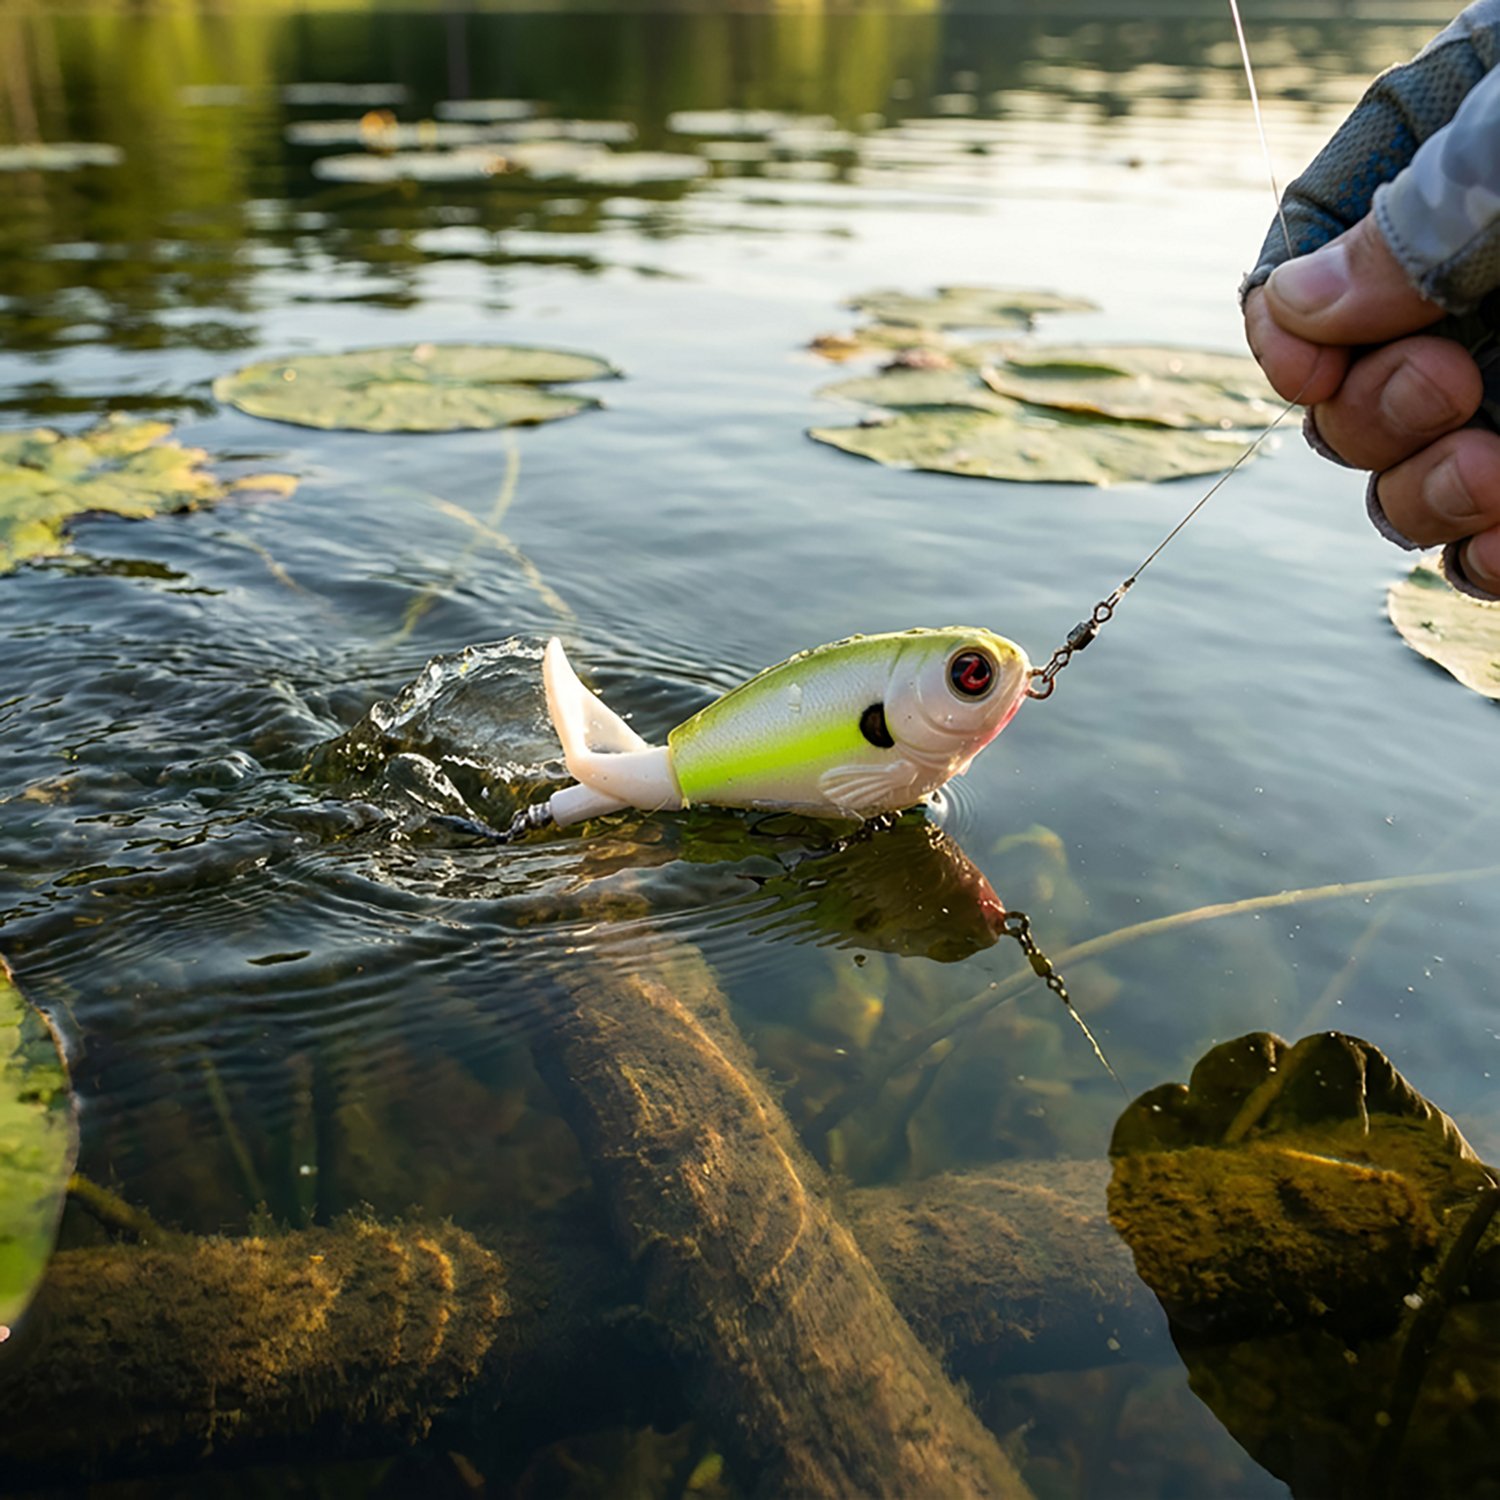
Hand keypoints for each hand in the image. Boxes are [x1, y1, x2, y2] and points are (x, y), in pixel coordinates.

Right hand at [1244, 215, 1499, 593]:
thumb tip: (1291, 307)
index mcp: (1444, 177)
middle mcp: (1465, 295)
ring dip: (1416, 497)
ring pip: (1399, 479)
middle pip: (1340, 389)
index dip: (1280, 327)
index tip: (1307, 370)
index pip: (1304, 254)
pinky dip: (1480, 561)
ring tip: (1488, 474)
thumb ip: (1421, 220)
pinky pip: (1480, 546)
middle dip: (1365, 414)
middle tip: (1448, 387)